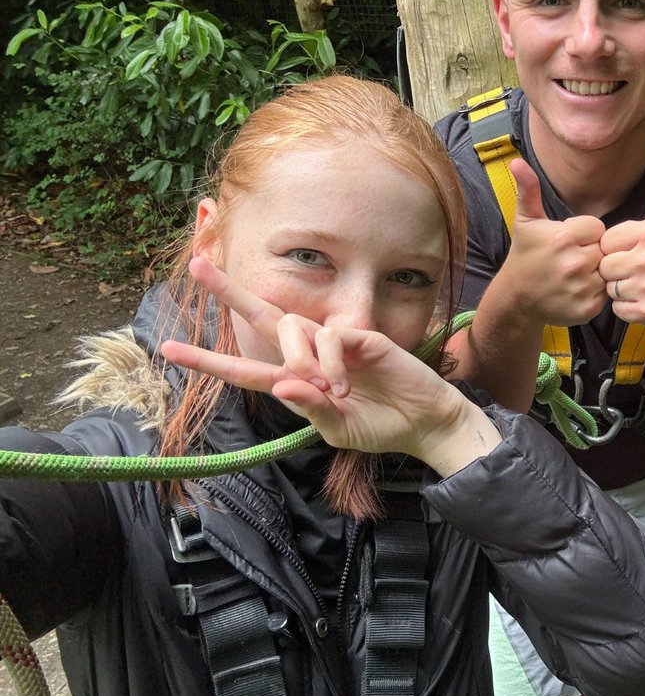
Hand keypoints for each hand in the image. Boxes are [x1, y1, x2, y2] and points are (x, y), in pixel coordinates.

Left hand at [161, 259, 500, 473]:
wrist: (424, 423)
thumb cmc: (380, 428)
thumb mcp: (337, 431)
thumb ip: (308, 410)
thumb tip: (281, 386)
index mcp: (296, 382)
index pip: (244, 368)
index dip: (208, 360)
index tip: (168, 348)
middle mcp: (309, 356)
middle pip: (262, 317)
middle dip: (228, 292)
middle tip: (198, 265)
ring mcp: (334, 343)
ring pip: (293, 329)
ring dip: (301, 362)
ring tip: (331, 391)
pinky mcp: (360, 335)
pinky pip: (329, 338)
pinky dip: (329, 363)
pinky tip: (344, 385)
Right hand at [502, 158, 606, 325]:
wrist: (517, 298)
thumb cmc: (525, 255)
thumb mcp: (526, 221)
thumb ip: (528, 190)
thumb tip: (517, 160)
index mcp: (564, 237)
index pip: (597, 228)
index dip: (585, 234)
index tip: (569, 242)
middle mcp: (575, 263)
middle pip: (604, 249)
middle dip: (592, 252)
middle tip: (572, 259)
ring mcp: (582, 288)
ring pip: (607, 271)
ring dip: (596, 272)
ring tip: (575, 274)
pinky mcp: (588, 308)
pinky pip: (605, 294)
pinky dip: (596, 293)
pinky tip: (577, 290)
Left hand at [597, 145, 644, 326]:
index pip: (607, 241)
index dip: (618, 248)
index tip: (636, 250)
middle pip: (605, 266)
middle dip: (617, 269)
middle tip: (638, 269)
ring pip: (610, 288)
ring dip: (620, 289)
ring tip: (642, 283)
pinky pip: (617, 309)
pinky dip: (626, 308)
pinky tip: (644, 299)